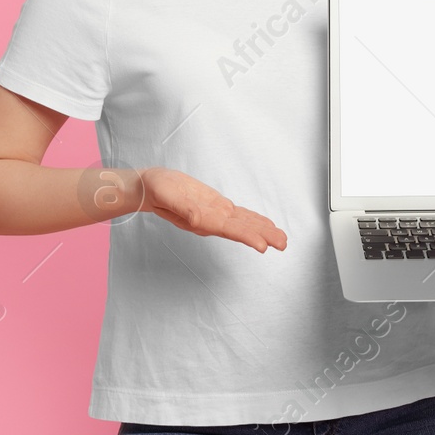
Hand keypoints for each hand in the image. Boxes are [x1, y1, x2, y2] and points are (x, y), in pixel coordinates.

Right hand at [135, 167, 287, 252]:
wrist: (150, 187)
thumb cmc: (157, 190)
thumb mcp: (166, 195)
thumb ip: (182, 207)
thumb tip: (196, 217)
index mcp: (201, 219)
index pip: (229, 230)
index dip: (247, 237)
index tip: (263, 246)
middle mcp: (211, 220)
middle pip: (241, 229)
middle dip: (263, 236)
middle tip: (283, 244)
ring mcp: (215, 213)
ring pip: (243, 223)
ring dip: (262, 230)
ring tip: (281, 238)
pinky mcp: (216, 205)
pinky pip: (238, 214)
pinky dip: (253, 219)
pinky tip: (264, 224)